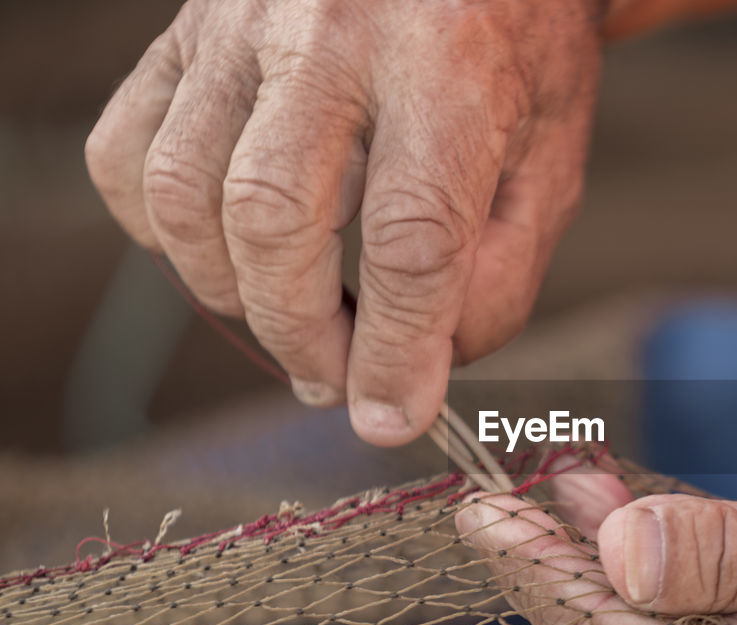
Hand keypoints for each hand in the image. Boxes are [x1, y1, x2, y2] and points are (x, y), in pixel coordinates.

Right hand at [86, 0, 602, 444]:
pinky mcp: (184, 32)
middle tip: (334, 376)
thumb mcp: (551, 154)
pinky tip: (226, 251)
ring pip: (186, 191)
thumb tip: (422, 366)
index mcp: (448, 66)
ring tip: (290, 318)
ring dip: (230, 291)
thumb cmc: (513, 51)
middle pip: (274, 217)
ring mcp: (241, 26)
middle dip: (301, 331)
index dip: (397, 351)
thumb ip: (505, 267)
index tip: (393, 417)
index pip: (410, 238)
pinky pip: (129, 152)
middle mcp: (334, 34)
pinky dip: (161, 230)